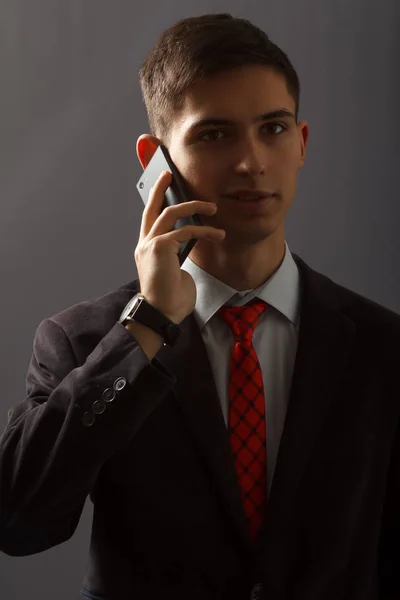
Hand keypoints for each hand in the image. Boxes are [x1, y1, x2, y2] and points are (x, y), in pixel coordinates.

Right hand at [134, 171, 225, 322]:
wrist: (162, 313)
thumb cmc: (170, 298)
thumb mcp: (174, 271)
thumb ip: (177, 254)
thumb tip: (190, 243)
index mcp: (146, 249)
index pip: (148, 219)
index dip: (154, 200)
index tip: (160, 186)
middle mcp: (144, 244)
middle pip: (152, 209)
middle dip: (160, 189)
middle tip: (169, 176)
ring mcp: (150, 245)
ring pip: (171, 214)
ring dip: (194, 207)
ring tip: (213, 209)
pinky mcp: (160, 247)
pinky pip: (186, 231)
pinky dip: (204, 231)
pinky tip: (217, 234)